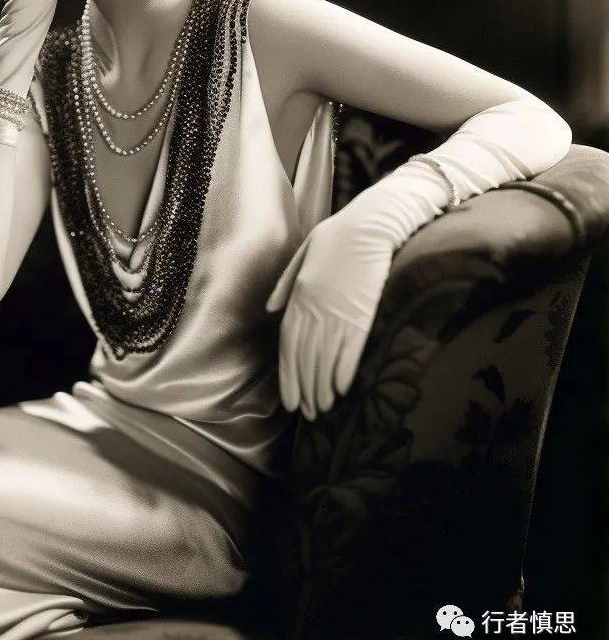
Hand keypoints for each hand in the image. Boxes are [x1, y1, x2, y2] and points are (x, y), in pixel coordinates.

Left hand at [265, 211, 392, 420]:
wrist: (369, 226)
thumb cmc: (337, 237)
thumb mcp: (302, 255)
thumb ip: (285, 285)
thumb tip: (270, 309)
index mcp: (299, 296)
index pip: (288, 344)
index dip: (287, 375)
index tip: (288, 399)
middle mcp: (315, 309)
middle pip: (305, 357)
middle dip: (303, 388)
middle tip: (304, 413)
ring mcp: (339, 312)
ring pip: (326, 358)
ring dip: (322, 386)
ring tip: (322, 409)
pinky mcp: (362, 313)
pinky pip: (351, 349)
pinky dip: (344, 371)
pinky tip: (342, 390)